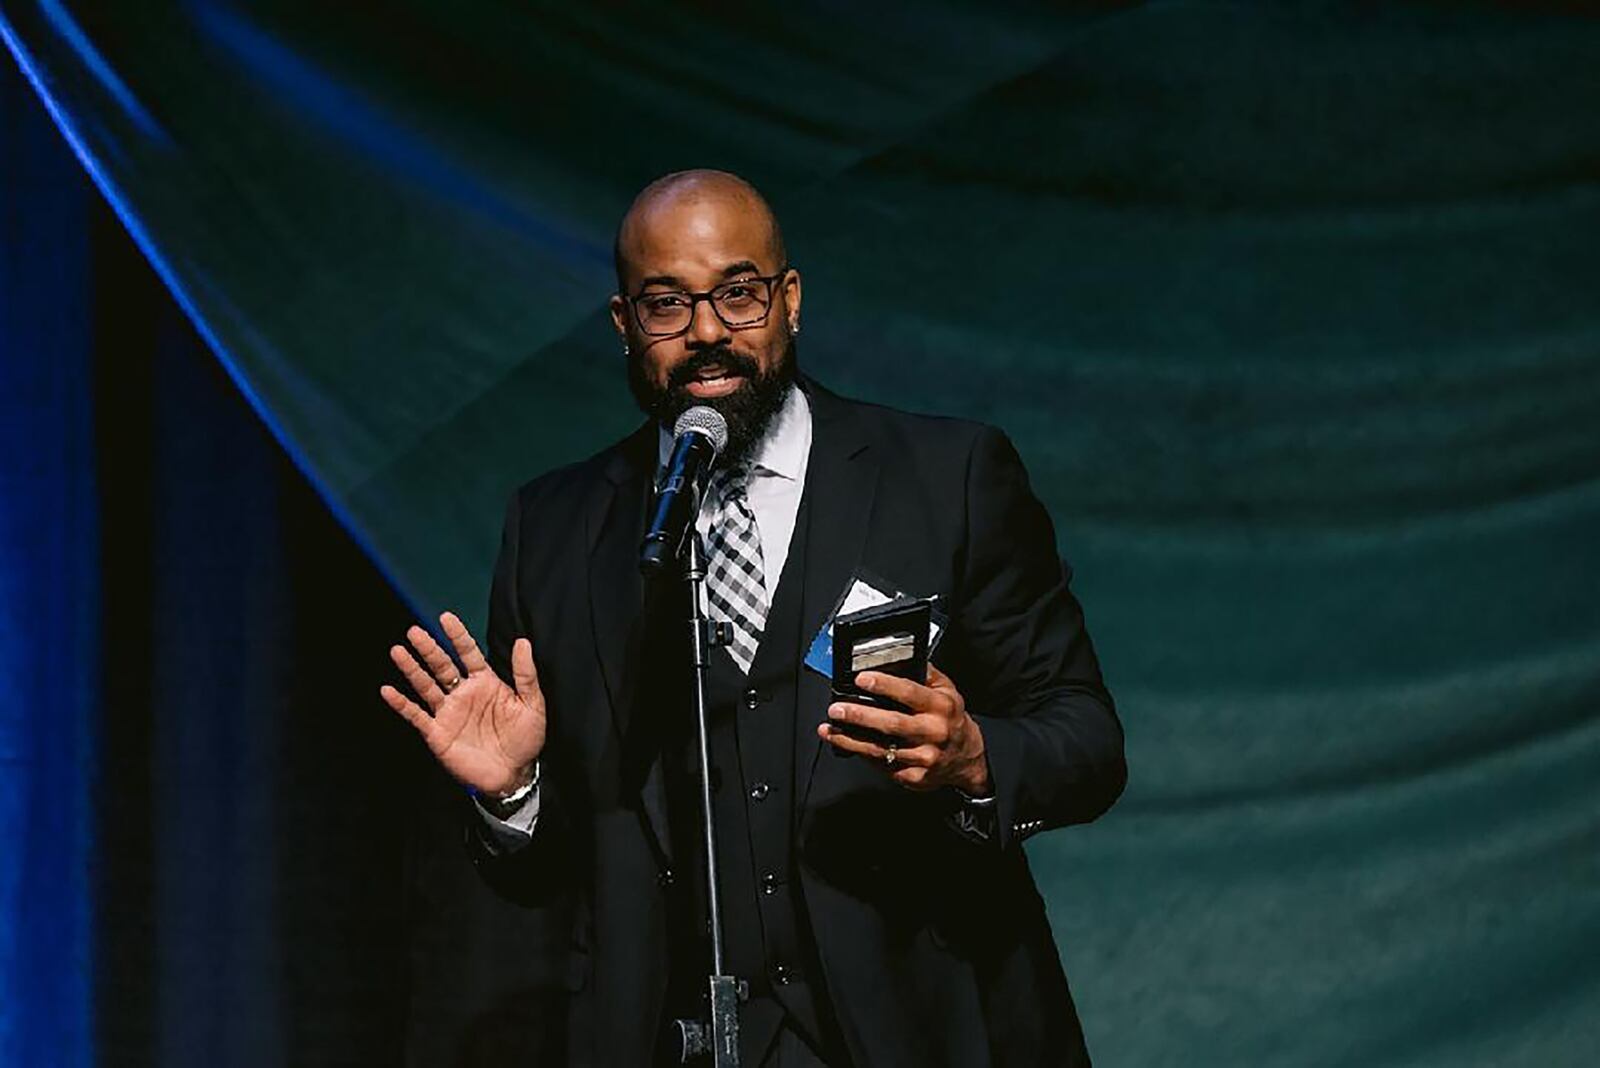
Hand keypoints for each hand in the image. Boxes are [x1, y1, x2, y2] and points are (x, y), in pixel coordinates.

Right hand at [380, 611, 545, 796]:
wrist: (514, 775)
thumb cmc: (525, 740)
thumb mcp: (532, 704)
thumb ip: (526, 674)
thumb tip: (523, 641)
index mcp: (485, 682)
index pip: (468, 653)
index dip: (457, 635)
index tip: (446, 617)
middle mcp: (463, 693)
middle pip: (442, 665)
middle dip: (429, 648)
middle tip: (415, 631)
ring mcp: (448, 712)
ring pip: (426, 685)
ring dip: (412, 669)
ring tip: (398, 651)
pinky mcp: (437, 733)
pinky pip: (416, 715)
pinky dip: (401, 704)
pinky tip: (388, 690)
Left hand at [818, 663, 990, 794]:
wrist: (968, 759)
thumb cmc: (952, 720)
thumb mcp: (948, 692)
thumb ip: (926, 674)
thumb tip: (901, 658)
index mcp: (941, 707)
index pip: (910, 693)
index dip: (884, 685)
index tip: (862, 679)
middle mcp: (933, 732)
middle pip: (892, 724)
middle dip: (860, 716)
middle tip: (837, 709)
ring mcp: (924, 757)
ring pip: (882, 749)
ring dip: (851, 740)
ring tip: (830, 730)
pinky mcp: (914, 777)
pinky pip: (883, 766)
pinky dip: (863, 756)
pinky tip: (848, 746)